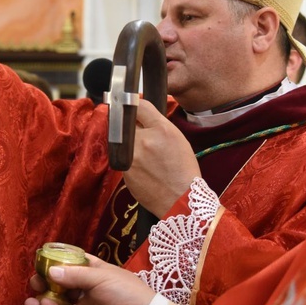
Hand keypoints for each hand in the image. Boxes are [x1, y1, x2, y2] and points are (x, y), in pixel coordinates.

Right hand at [24, 254, 155, 304]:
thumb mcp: (100, 276)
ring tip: (33, 292)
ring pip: (58, 300)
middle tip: (35, 279)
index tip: (42, 259)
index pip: (72, 263)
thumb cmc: (124, 291)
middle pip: (61, 283)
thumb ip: (73, 275)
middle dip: (47, 280)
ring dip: (44, 296)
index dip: (57, 261)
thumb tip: (50, 271)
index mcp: (95, 271)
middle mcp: (87, 288)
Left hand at [123, 99, 199, 216]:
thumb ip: (156, 122)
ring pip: (122, 139)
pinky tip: (144, 166)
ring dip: (129, 141)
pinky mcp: (123, 171)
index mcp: (161, 130)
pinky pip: (122, 156)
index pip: (139, 105)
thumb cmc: (183, 169)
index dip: (135, 104)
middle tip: (141, 133)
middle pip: (126, 122)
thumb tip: (138, 108)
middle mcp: (143, 141)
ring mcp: (131, 157)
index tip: (131, 105)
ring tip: (146, 154)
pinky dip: (129, 157)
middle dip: (130, 124)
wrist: (180, 200)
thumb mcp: (177, 138)